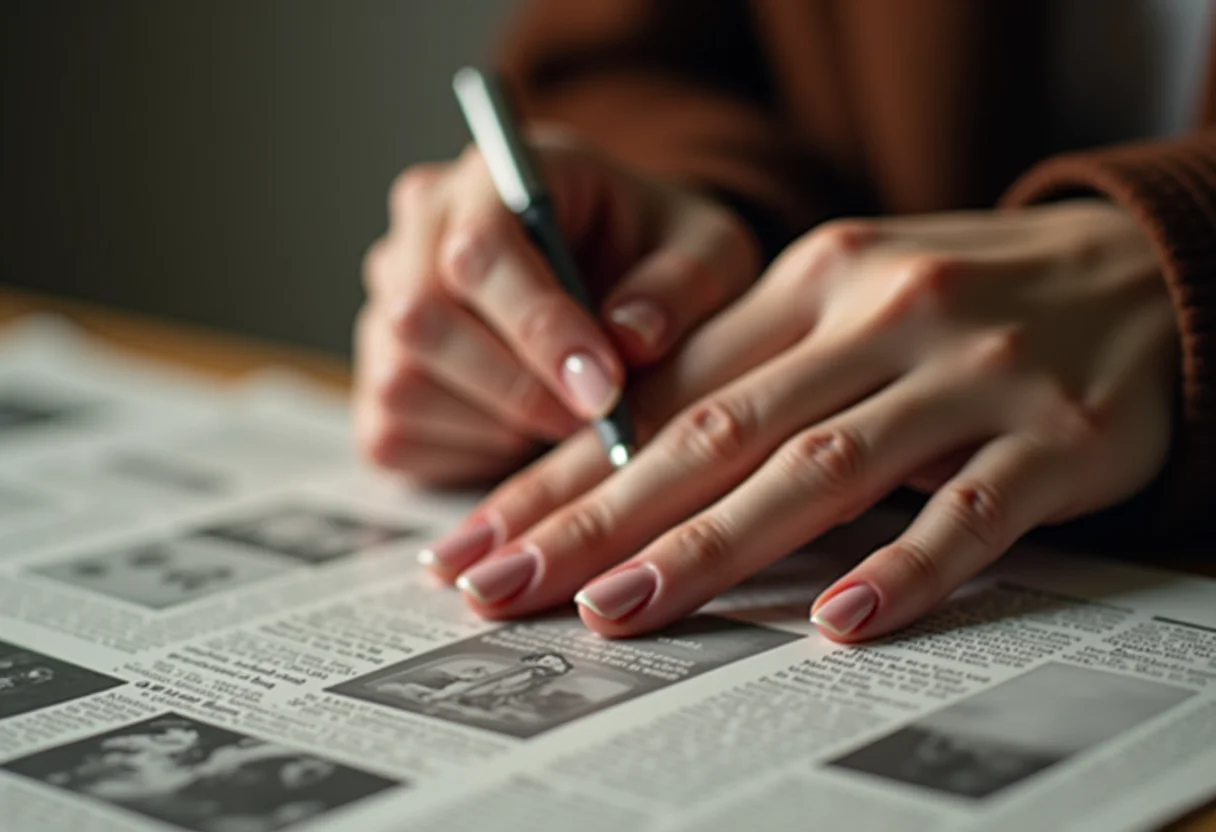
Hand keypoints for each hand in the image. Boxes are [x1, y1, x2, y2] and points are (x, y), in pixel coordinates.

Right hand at [355, 130, 758, 484]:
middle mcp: (421, 227)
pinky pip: (393, 429)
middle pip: (421, 315)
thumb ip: (682, 285)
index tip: (604, 387)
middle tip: (595, 422)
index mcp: (495, 174)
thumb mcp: (708, 252)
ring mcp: (386, 299)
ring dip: (495, 424)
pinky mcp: (376, 373)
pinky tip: (522, 433)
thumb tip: (630, 339)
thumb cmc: (658, 254)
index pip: (481, 248)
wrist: (622, 276)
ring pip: (402, 379)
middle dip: (517, 388)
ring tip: (567, 420)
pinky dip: (465, 454)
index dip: (538, 327)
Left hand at [425, 201, 1178, 640]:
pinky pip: (969, 514)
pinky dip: (902, 568)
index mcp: (813, 282)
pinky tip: (838, 622)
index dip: (567, 469)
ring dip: (711, 546)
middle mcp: (878, 319)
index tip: (489, 533)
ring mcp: (968, 378)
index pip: (666, 390)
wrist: (1138, 269)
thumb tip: (623, 454)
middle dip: (596, 517)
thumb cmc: (965, 295)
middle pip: (714, 432)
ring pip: (819, 471)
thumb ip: (750, 368)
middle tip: (504, 586)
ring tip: (619, 611)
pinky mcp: (1054, 440)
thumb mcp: (848, 299)